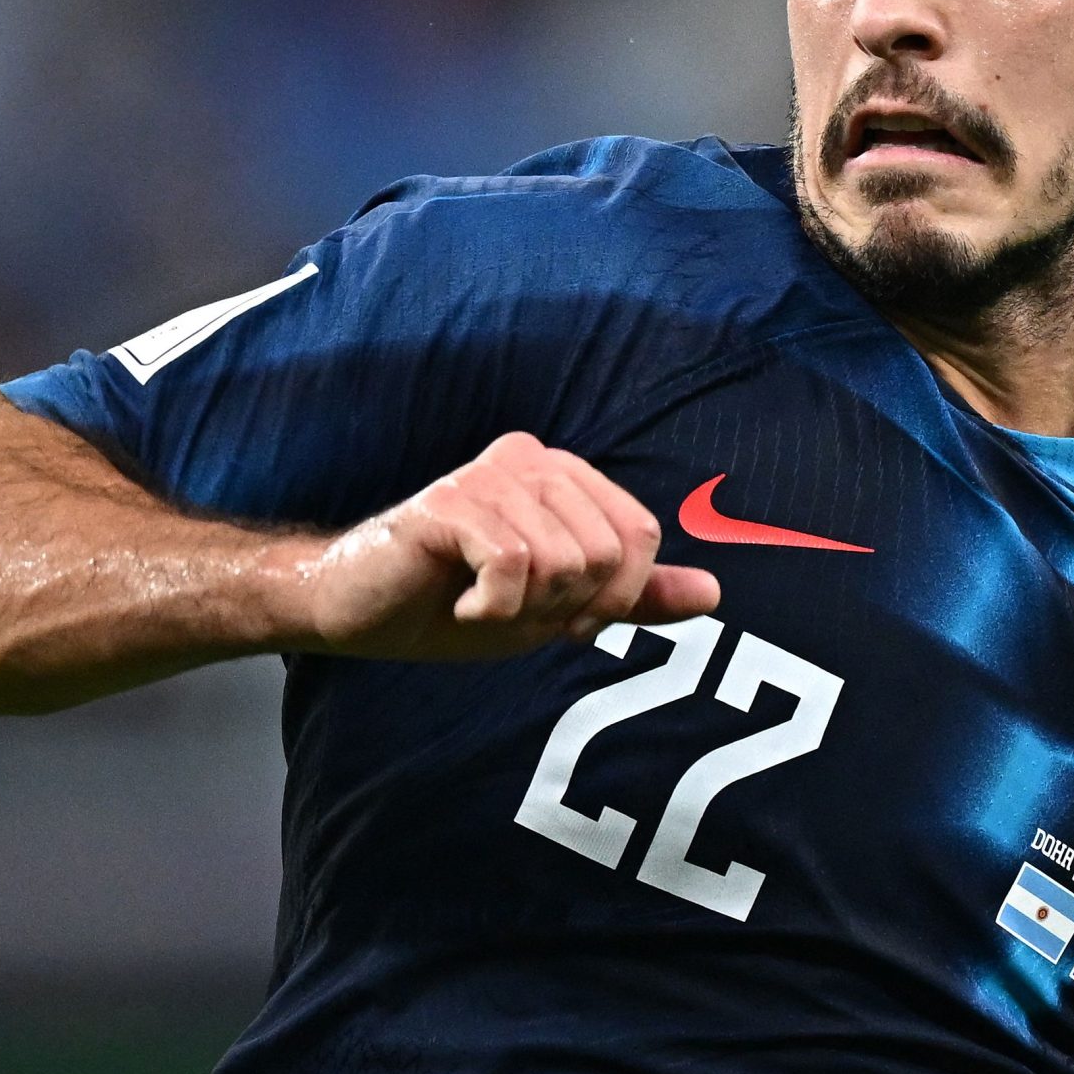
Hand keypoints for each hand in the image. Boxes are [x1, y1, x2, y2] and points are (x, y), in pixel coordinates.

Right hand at [295, 431, 720, 659]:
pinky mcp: (447, 502)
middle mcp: (528, 458)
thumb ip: (629, 596)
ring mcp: (486, 476)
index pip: (639, 534)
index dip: (611, 597)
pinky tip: (463, 606)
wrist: (360, 612)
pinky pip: (513, 564)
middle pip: (607, 551)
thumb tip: (714, 592)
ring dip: (525, 612)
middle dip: (566, 607)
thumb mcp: (554, 607)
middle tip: (511, 610)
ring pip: (564, 561)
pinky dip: (493, 608)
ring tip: (483, 605)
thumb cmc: (453, 602)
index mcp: (561, 473)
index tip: (557, 615)